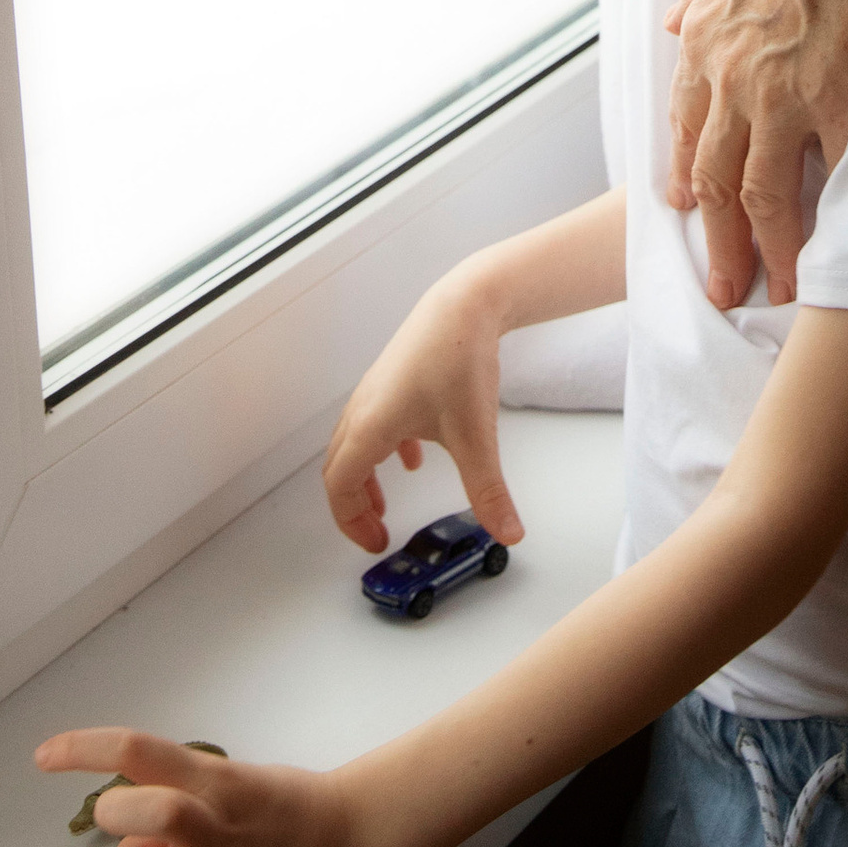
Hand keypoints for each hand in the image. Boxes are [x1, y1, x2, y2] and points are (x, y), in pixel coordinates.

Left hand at [34, 730, 385, 846]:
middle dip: (119, 816)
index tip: (44, 758)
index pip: (140, 751)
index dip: (84, 750)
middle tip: (113, 822)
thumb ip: (154, 832)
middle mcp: (219, 830)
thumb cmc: (278, 809)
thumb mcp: (222, 794)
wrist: (351, 841)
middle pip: (161, 812)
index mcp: (215, 783)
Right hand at [321, 263, 523, 555]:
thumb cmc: (458, 359)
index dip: (351, 522)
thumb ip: (489, 491)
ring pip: (353, 445)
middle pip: (339, 468)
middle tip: (376, 532)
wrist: (465, 303)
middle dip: (353, 506)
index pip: (340, 487)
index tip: (376, 543)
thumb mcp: (476, 436)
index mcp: (370, 427)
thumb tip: (508, 533)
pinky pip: (375, 423)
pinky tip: (413, 457)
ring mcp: (376, 391)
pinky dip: (384, 450)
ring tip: (383, 504)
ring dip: (363, 478)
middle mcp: (364, 409)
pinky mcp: (393, 379)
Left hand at [665, 0, 847, 305]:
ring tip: (777, 291)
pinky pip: (832, 174)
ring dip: (767, 251)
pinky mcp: (841, 97)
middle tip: (723, 289)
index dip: (685, 176)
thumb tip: (670, 21)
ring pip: (764, 193)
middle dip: (717, 243)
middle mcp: (735, 76)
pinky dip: (830, 221)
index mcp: (707, 37)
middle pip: (717, 179)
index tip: (686, 213)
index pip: (687, 126)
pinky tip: (836, 251)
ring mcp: (786, 92)